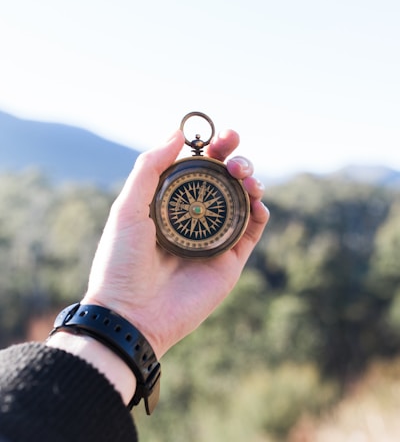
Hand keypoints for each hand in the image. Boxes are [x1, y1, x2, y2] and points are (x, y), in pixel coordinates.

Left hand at [82, 128, 268, 357]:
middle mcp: (194, 218)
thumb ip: (150, 168)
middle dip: (235, 159)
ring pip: (242, 201)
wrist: (131, 314)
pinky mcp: (230, 260)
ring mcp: (214, 238)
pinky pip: (252, 230)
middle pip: (224, 181)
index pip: (197, 169)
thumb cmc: (122, 261)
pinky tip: (256, 200)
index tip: (220, 135)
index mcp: (170, 204)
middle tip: (234, 153)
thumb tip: (177, 133)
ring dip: (250, 181)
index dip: (211, 149)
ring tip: (244, 176)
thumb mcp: (128, 207)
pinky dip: (260, 211)